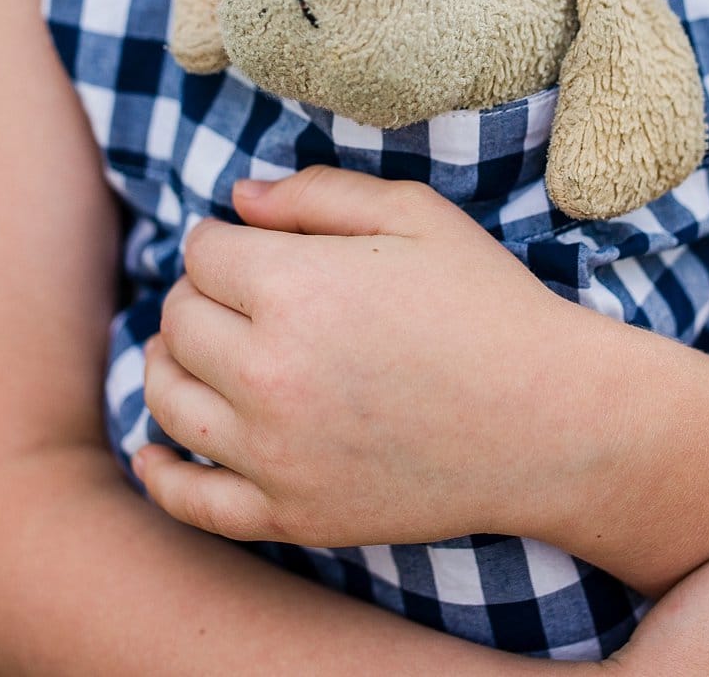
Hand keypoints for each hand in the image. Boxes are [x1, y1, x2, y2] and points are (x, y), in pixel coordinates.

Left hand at [134, 166, 592, 546]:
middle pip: (177, 321)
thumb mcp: (415, 215)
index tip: (257, 250)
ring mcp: (274, 453)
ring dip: (170, 366)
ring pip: (168, 398)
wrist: (553, 421)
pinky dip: (161, 473)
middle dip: (201, 297)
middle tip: (241, 297)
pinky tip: (154, 451)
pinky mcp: (292, 514)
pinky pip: (191, 499)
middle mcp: (268, 373)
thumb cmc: (489, 305)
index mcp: (293, 289)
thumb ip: (316, 194)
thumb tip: (236, 199)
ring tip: (196, 353)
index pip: (202, 253)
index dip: (227, 243)